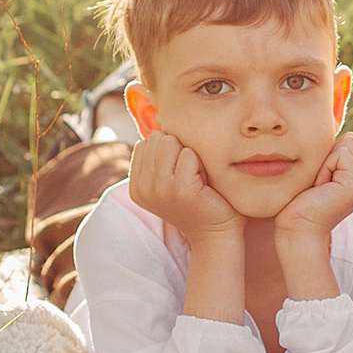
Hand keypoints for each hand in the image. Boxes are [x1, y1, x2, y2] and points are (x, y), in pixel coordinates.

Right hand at [128, 131, 241, 245]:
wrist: (216, 231)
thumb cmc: (198, 199)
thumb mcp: (169, 178)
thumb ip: (158, 157)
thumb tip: (157, 121)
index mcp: (136, 186)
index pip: (146, 142)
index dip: (170, 151)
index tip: (180, 174)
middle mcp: (142, 189)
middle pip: (159, 139)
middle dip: (180, 150)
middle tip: (191, 176)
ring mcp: (159, 190)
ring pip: (172, 142)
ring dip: (191, 155)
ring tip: (197, 178)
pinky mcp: (180, 189)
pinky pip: (189, 154)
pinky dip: (201, 163)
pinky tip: (204, 183)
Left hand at [276, 132, 352, 242]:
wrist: (295, 232)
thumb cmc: (296, 205)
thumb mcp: (316, 175)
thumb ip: (328, 157)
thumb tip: (332, 131)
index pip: (347, 142)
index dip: (326, 156)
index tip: (316, 183)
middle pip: (348, 140)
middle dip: (327, 158)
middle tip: (317, 186)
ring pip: (346, 144)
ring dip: (324, 163)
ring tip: (318, 187)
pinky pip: (341, 154)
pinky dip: (325, 167)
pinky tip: (320, 189)